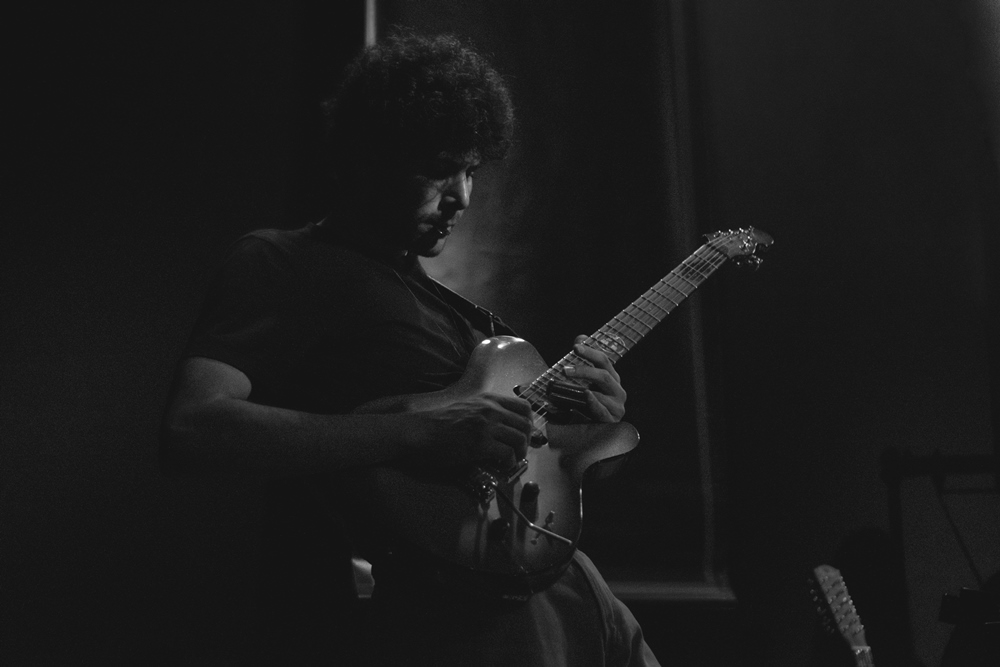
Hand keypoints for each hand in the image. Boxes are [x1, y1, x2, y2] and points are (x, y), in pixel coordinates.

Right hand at [410, 393, 532, 468]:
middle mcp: (491, 410)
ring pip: (520, 440)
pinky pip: (507, 454)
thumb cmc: (439, 422)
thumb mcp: (467, 407)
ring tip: (512, 460)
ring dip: (520, 453)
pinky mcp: (480, 444)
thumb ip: (486, 411)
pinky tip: (502, 466)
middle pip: (525, 424)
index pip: (524, 406)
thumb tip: (503, 426)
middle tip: (520, 451)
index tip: (523, 433)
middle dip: (527, 440)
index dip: (528, 422)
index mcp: (489, 399)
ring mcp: (486, 426)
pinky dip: (509, 462)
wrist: (420, 431)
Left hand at [561, 335, 626, 422]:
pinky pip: (602, 410)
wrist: (595, 431)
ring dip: (581, 388)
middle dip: (584, 370)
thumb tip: (581, 337)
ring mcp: (617, 405)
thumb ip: (583, 360)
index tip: (576, 347)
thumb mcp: (585, 382)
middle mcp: (617, 390)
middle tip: (565, 370)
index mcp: (612, 378)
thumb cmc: (589, 404)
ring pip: (601, 393)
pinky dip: (593, 402)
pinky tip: (586, 395)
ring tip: (566, 386)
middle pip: (603, 375)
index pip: (604, 360)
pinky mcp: (612, 420)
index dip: (590, 352)